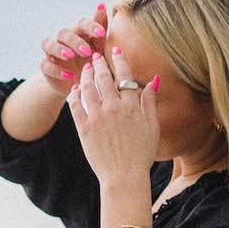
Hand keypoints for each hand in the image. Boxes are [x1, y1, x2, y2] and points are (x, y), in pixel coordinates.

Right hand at [38, 3, 107, 94]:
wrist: (79, 83)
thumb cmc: (90, 60)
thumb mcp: (98, 47)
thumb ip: (100, 29)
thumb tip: (102, 5)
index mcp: (78, 33)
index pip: (81, 23)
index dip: (90, 26)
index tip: (101, 34)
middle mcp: (63, 40)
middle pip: (64, 33)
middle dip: (75, 41)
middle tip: (88, 52)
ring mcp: (52, 53)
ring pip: (49, 44)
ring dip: (59, 49)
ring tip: (70, 56)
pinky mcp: (46, 67)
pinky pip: (45, 65)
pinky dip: (56, 70)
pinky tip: (69, 76)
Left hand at [68, 45, 159, 185]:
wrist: (124, 177)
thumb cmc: (142, 154)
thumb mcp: (152, 127)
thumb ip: (150, 102)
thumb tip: (154, 80)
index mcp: (131, 106)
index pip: (124, 75)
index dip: (119, 59)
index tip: (115, 50)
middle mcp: (113, 108)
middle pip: (103, 77)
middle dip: (98, 63)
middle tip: (95, 56)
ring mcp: (97, 118)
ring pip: (87, 88)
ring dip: (85, 75)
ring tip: (84, 69)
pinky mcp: (84, 129)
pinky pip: (75, 105)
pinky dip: (74, 94)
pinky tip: (75, 89)